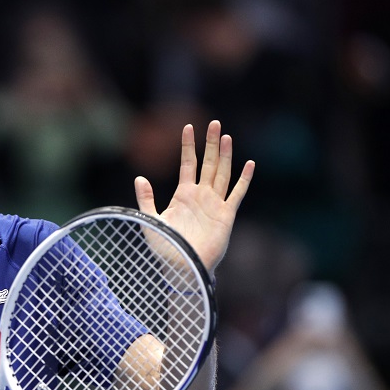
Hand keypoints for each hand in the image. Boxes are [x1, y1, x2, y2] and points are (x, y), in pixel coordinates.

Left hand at [134, 120, 253, 271]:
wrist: (182, 266)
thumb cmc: (166, 248)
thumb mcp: (151, 220)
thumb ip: (146, 199)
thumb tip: (139, 177)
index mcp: (183, 195)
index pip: (188, 164)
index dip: (188, 146)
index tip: (188, 127)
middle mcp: (201, 196)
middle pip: (208, 163)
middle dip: (210, 144)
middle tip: (214, 123)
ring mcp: (215, 204)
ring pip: (222, 173)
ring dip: (225, 155)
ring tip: (226, 136)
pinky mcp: (226, 215)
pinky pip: (237, 193)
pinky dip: (244, 179)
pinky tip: (250, 164)